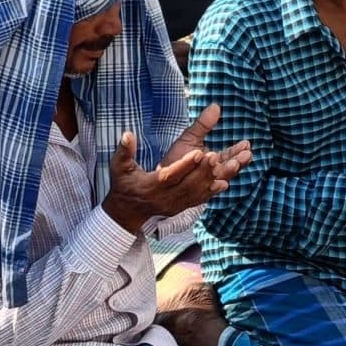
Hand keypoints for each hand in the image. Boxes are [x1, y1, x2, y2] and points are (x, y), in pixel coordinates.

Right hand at [102, 107, 252, 228]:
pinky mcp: (181, 207)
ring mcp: (174, 205)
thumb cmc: (123, 184)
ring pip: (197, 193)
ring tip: (226, 166)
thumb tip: (127, 133)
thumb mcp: (119, 166)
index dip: (185, 165)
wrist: (126, 211)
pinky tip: (225, 182)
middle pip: (188, 185)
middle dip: (204, 170)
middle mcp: (164, 198)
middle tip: (217, 156)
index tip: (199, 152)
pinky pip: (199, 200)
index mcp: (150, 186)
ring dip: (213, 179)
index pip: (170, 175)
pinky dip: (212, 191)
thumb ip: (124, 150)